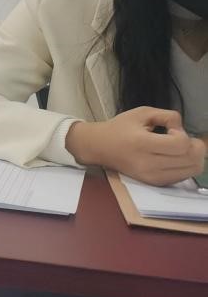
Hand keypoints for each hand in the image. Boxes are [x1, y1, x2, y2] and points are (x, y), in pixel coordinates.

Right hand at [67, 107, 205, 185]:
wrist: (100, 147)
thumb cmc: (120, 127)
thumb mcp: (141, 113)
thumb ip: (167, 115)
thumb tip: (183, 128)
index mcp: (142, 143)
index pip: (180, 144)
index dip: (183, 134)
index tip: (171, 129)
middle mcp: (149, 164)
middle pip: (192, 159)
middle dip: (195, 146)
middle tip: (182, 138)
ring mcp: (153, 177)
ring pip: (192, 170)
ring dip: (194, 157)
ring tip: (180, 148)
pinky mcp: (155, 183)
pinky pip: (184, 176)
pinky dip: (186, 166)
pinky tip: (175, 157)